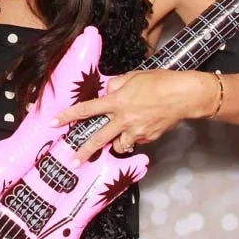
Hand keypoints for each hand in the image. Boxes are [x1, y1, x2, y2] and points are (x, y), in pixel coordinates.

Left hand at [51, 69, 211, 163]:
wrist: (185, 95)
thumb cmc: (160, 81)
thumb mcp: (133, 77)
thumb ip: (116, 85)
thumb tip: (107, 91)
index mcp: (117, 101)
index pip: (86, 110)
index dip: (68, 116)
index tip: (53, 123)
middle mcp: (124, 119)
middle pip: (98, 138)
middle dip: (84, 151)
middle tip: (73, 161)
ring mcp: (137, 131)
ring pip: (119, 145)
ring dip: (115, 143)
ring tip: (117, 140)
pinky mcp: (149, 138)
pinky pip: (136, 141)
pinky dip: (135, 137)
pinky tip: (141, 128)